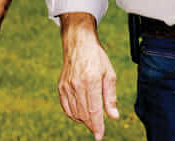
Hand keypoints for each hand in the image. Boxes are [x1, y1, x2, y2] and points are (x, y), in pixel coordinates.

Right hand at [58, 14, 118, 139]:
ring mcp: (67, 86)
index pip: (94, 111)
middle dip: (92, 125)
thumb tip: (113, 117)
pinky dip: (74, 115)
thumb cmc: (97, 56)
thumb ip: (111, 97)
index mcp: (91, 80)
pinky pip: (67, 108)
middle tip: (98, 128)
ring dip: (84, 120)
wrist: (78, 42)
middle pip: (84, 115)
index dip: (98, 126)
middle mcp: (77, 84)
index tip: (100, 137)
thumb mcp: (109, 73)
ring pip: (75, 113)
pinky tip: (81, 114)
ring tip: (92, 118)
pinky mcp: (61, 86)